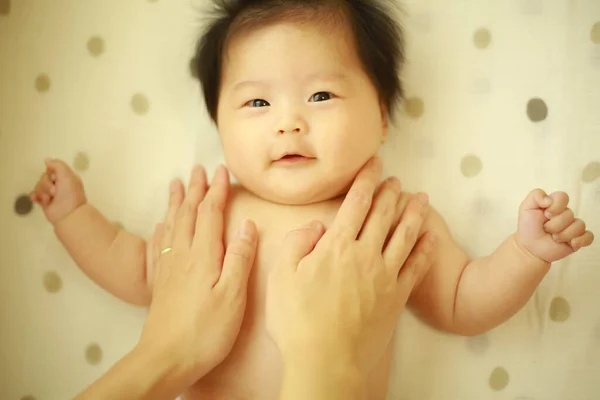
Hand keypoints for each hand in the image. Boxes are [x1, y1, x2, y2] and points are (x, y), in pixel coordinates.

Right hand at [30, 158, 85, 223]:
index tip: (53, 176)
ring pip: (38, 185)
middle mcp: (59, 184)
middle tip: (54, 192)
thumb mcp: (67, 175)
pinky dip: (35, 196)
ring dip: (42, 192)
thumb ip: (57, 164)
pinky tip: (38, 199)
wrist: (68, 214)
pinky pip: (35, 194)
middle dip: (46, 184)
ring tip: (50, 199)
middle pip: (43, 177)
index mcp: (66, 177)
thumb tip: (47, 160)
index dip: (50, 171)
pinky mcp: (45, 201)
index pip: (52, 168)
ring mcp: (51, 193)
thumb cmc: (70, 194)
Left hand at [138, 165, 257, 383]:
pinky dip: (161, 229)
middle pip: (189, 213)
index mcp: (203, 256)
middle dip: (196, 189)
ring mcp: (168, 269)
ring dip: (176, 202)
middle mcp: (183, 256)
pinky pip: (159, 246)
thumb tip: (247, 224)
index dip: (217, 190)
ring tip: (177, 184)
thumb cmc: (205, 331)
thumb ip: (240, 257)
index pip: (211, 213)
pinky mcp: (160, 283)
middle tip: (198, 168)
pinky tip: (160, 225)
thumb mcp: (233, 295)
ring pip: (172, 225)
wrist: (166, 359)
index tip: (222, 171)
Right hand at [266, 157, 434, 375]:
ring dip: (414, 214)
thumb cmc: (297, 322)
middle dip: (391, 193)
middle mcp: (364, 256)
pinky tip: (432, 236)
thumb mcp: (281, 276)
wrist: (325, 362)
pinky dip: (426, 249)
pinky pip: (416, 267)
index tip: (374, 164)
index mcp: (336, 247)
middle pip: (383, 215)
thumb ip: (298, 243)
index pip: (355, 203)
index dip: (366, 180)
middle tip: (396, 179)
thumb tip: (317, 226)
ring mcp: (384, 276)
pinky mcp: (396, 298)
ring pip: (404, 236)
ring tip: (422, 198)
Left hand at [516, 189, 593, 262]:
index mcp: (555, 204)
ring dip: (563, 234)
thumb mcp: (526, 207)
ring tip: (554, 238)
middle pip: (569, 214)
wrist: (529, 247)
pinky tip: (571, 244)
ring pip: (579, 225)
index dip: (556, 206)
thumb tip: (549, 199)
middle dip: (554, 224)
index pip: (563, 197)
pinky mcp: (578, 239)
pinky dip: (581, 240)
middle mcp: (566, 214)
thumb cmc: (528, 226)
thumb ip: (535, 195)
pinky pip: (589, 236)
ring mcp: (573, 227)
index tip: (546, 214)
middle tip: (545, 229)